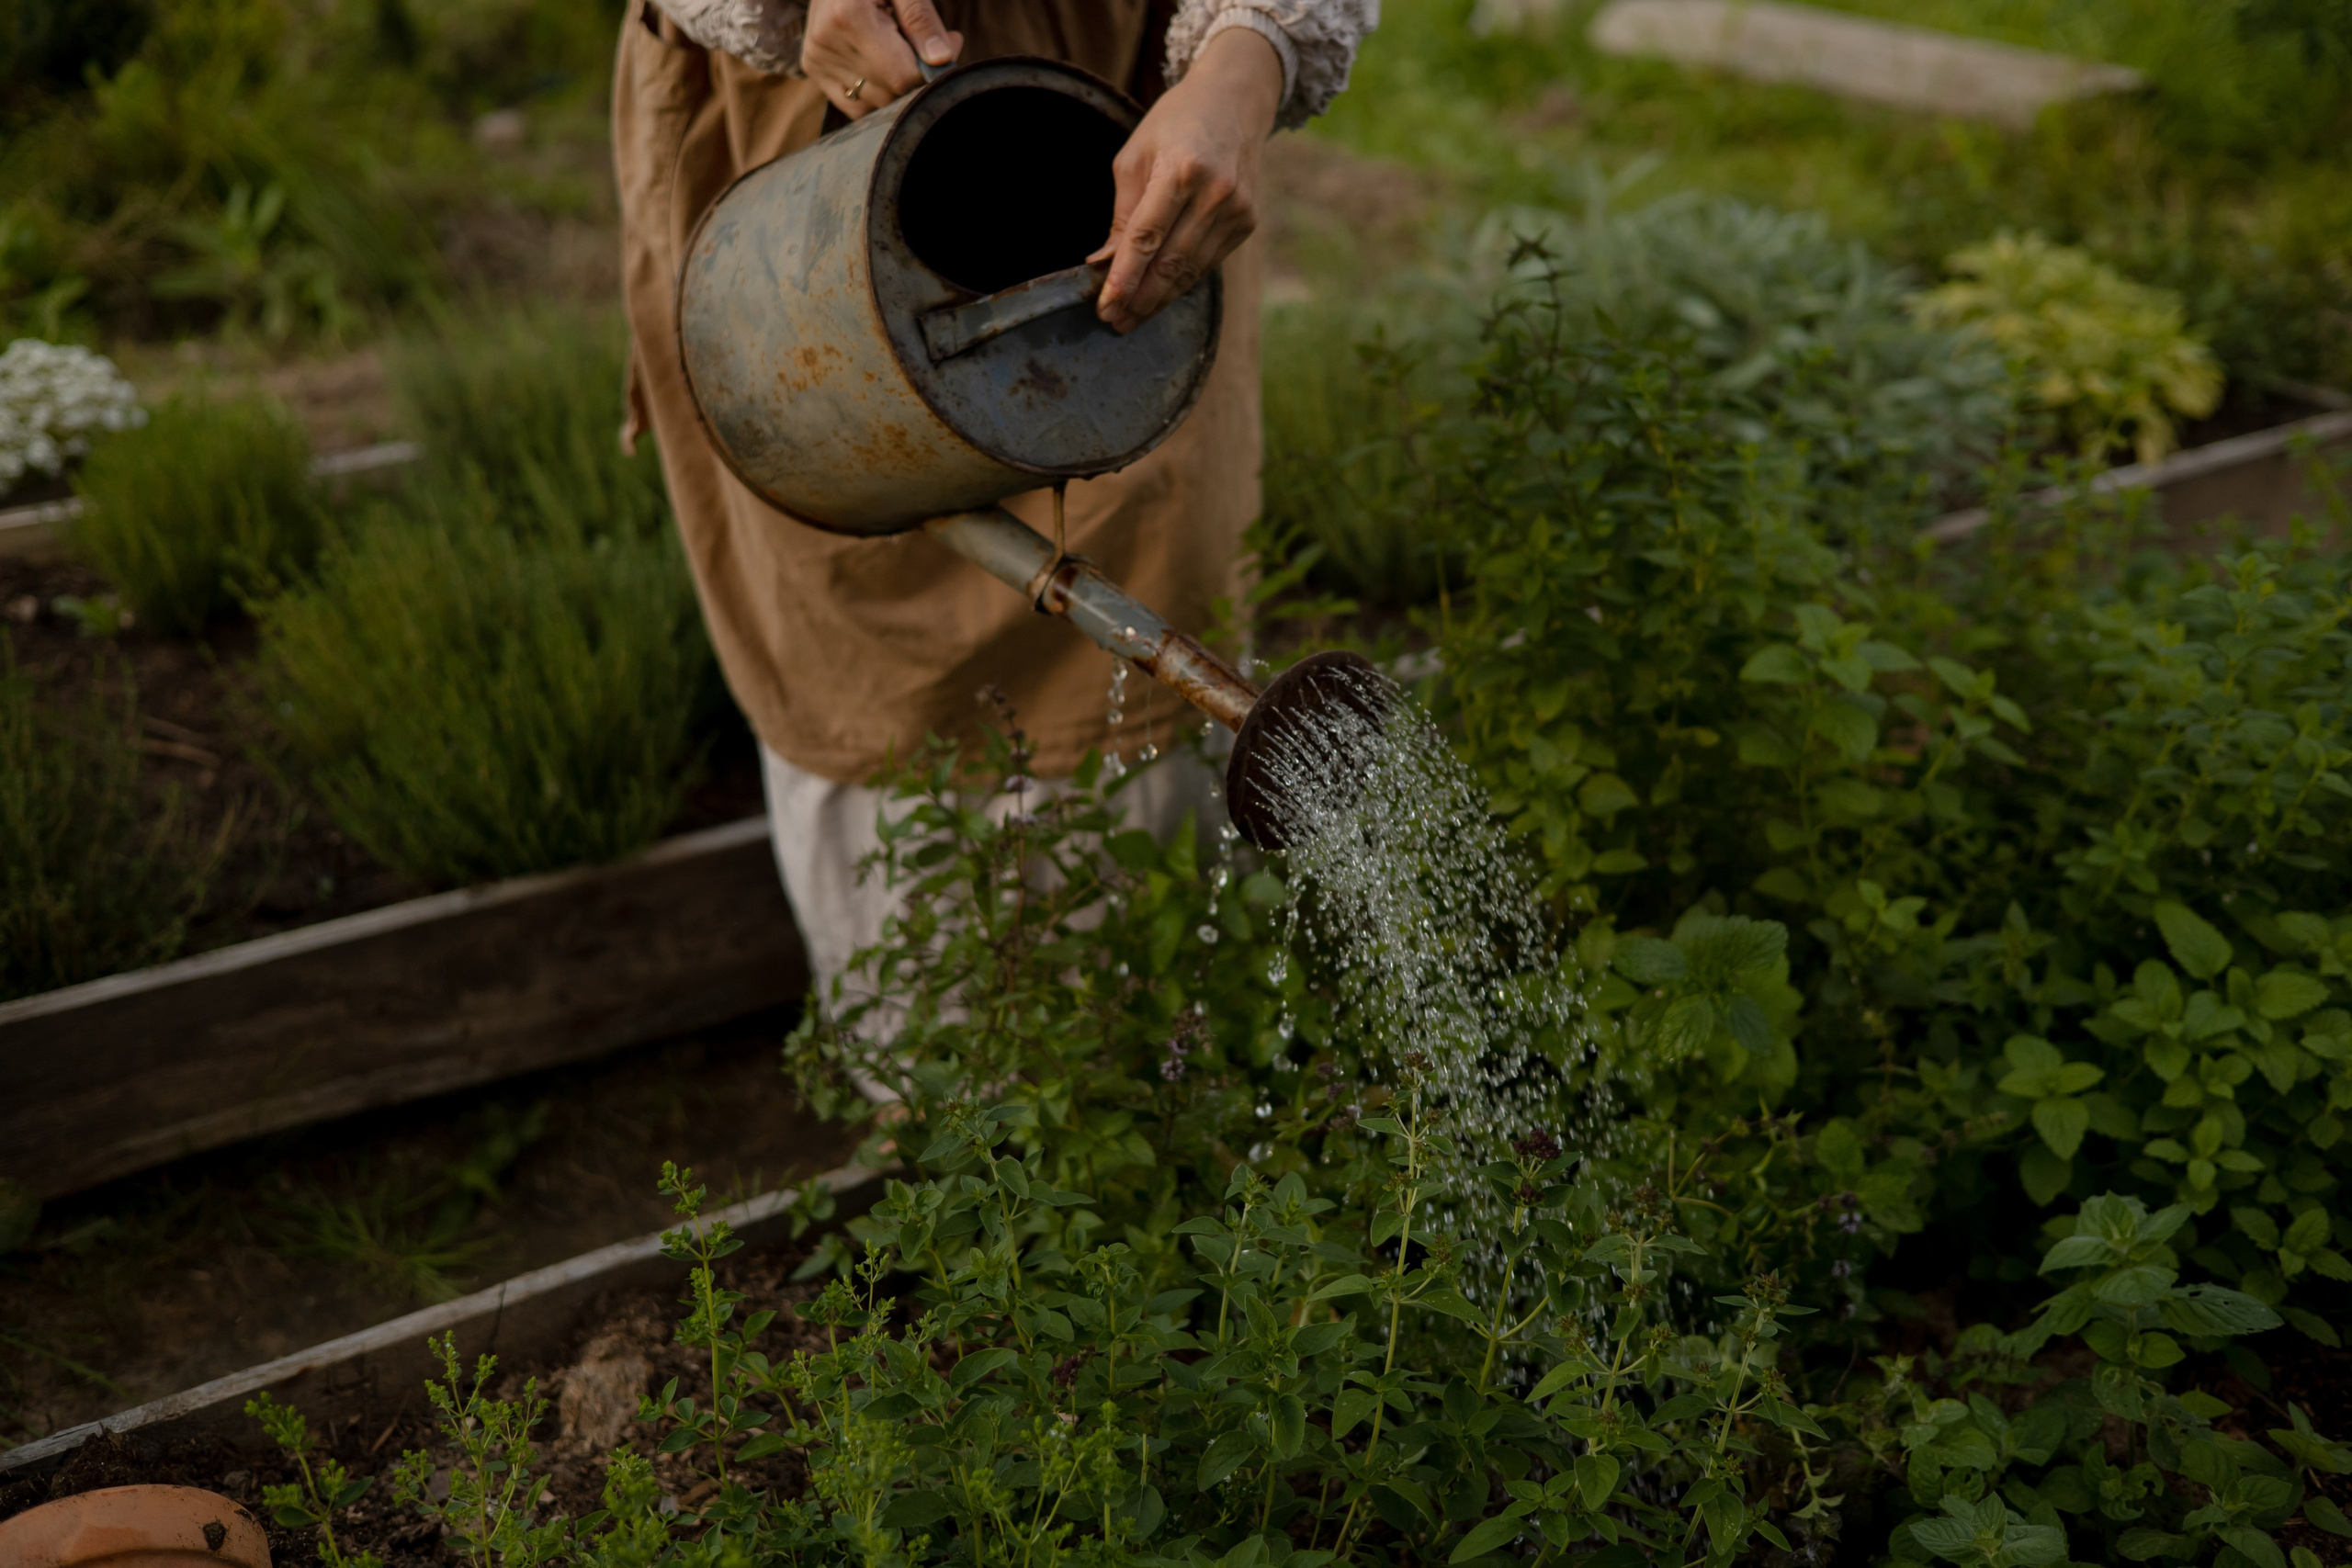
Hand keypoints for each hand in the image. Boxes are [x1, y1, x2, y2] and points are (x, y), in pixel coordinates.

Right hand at [801, 0, 961, 119]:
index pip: (900, 74)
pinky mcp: (814, 69)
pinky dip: (877, 93)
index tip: (947, 49)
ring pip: (876, 102)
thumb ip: (921, 19)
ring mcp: (817, 59)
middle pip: (890, 92)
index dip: (931, 70)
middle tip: (928, 46)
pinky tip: (881, 65)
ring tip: (900, 49)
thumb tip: (941, 58)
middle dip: (917, 75)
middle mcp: (827, 42)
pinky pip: (856, 105)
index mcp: (848, 16)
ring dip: (897, 85)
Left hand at [1091, 27, 1283, 333]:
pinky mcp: (1248, 222)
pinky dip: (1182, 282)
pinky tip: (1160, 295)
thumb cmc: (1174, 124)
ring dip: (1159, 299)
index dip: (1125, 276)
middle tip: (1114, 322)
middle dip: (1139, 298)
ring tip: (1131, 318)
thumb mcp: (1136, 157)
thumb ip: (1123, 214)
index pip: (1147, 236)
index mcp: (1181, 169)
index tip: (1106, 305)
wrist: (1234, 102)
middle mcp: (1215, 192)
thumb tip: (1103, 263)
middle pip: (1170, 262)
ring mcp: (1237, 210)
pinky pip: (1208, 263)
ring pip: (1191, 270)